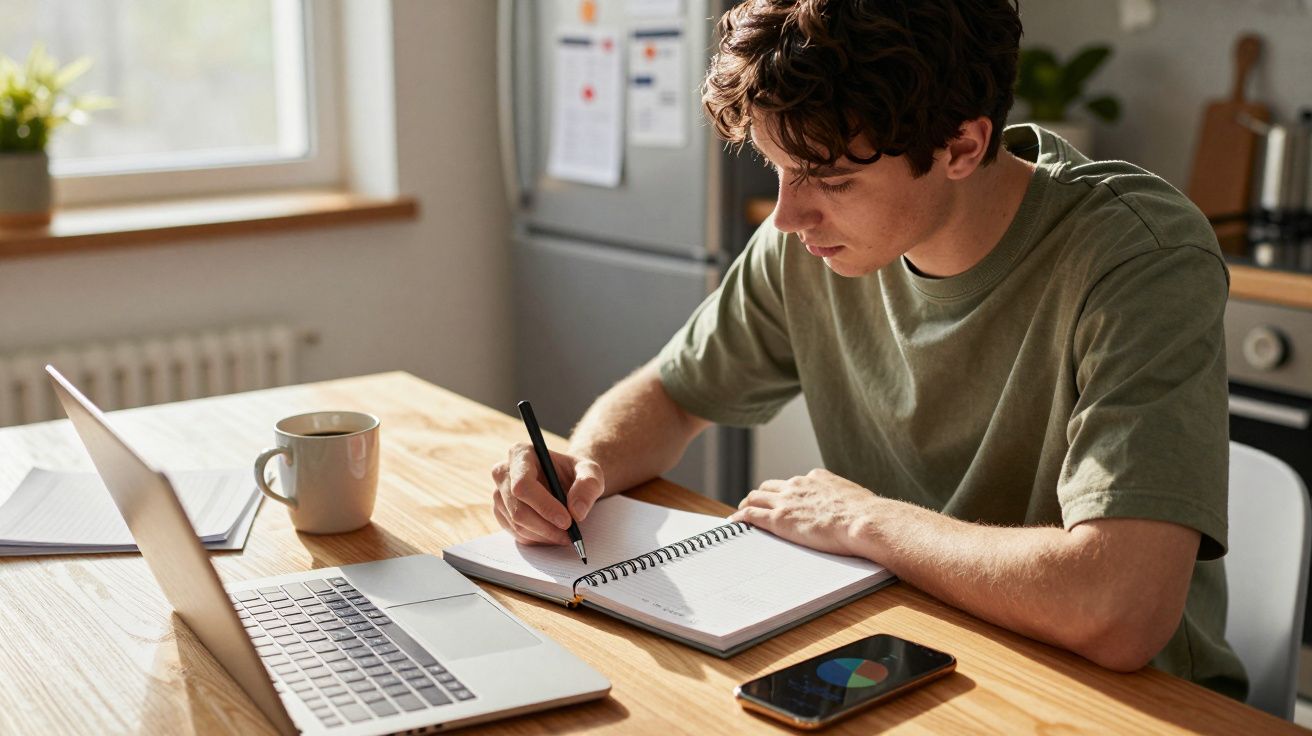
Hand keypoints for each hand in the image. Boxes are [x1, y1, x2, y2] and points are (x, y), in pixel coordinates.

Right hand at [491, 443, 604, 545]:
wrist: (566, 481)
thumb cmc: (575, 472)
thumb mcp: (591, 471)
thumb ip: (588, 485)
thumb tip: (577, 511)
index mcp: (521, 454)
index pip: (523, 484)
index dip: (544, 506)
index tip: (567, 521)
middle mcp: (503, 472)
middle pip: (518, 509)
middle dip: (546, 526)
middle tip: (570, 535)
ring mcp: (499, 494)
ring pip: (517, 524)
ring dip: (544, 535)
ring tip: (566, 535)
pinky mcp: (501, 513)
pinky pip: (516, 533)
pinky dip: (538, 539)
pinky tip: (554, 534)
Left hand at [729, 468, 879, 556]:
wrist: (864, 521)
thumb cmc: (867, 515)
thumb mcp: (855, 498)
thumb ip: (844, 500)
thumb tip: (853, 510)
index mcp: (816, 478)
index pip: (793, 482)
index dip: (785, 492)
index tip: (782, 499)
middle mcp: (797, 485)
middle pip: (769, 486)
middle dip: (762, 495)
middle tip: (756, 505)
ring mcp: (786, 501)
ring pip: (755, 497)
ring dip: (747, 504)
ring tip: (741, 513)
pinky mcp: (778, 519)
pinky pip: (751, 515)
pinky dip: (740, 517)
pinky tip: (734, 522)